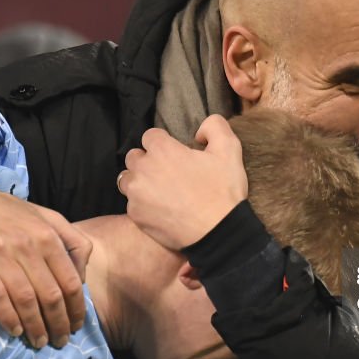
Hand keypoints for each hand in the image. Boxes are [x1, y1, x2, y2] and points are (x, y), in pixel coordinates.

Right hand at [0, 172, 90, 346]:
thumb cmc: (2, 211)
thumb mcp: (44, 215)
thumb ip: (71, 240)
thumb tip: (82, 276)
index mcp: (47, 235)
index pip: (70, 281)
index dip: (76, 309)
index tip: (76, 326)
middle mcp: (27, 245)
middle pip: (51, 294)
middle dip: (59, 323)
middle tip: (60, 341)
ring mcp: (0, 253)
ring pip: (27, 299)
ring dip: (35, 326)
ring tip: (39, 342)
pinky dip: (9, 318)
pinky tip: (15, 331)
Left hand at [121, 115, 247, 249]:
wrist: (218, 233)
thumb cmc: (223, 191)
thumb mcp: (230, 149)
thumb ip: (214, 126)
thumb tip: (199, 130)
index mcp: (162, 150)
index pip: (150, 136)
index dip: (163, 143)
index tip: (175, 154)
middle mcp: (143, 169)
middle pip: (134, 157)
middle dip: (147, 161)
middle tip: (167, 173)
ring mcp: (136, 194)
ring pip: (128, 180)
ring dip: (140, 182)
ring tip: (160, 191)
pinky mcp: (136, 215)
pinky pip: (132, 204)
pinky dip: (143, 205)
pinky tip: (161, 210)